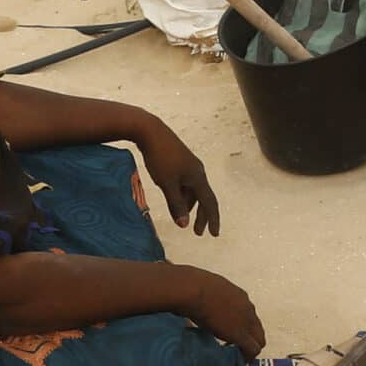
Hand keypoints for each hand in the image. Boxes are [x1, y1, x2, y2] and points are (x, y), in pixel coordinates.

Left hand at [134, 120, 219, 235]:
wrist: (151, 131)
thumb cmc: (160, 158)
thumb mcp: (167, 184)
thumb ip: (176, 204)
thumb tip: (184, 224)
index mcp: (198, 177)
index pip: (209, 203)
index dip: (212, 219)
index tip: (214, 234)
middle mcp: (198, 172)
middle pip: (204, 198)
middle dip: (201, 216)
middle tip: (197, 232)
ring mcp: (190, 166)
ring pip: (194, 191)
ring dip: (190, 205)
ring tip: (181, 217)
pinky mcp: (181, 161)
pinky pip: (187, 183)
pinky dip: (183, 195)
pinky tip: (174, 198)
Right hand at [182, 269, 264, 354]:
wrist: (194, 291)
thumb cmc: (193, 287)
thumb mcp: (209, 291)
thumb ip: (213, 299)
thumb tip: (203, 305)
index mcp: (240, 297)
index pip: (250, 316)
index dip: (243, 328)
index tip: (231, 335)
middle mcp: (248, 308)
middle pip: (258, 330)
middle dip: (249, 340)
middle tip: (236, 349)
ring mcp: (245, 321)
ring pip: (259, 340)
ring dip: (248, 349)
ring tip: (235, 356)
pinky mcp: (239, 334)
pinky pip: (252, 349)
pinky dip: (246, 357)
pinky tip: (236, 360)